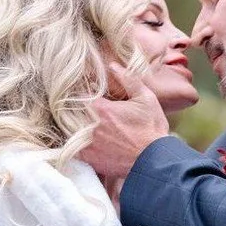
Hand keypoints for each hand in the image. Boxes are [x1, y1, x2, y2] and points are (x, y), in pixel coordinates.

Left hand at [81, 63, 169, 179]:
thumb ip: (128, 79)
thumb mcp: (146, 98)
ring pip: (70, 130)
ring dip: (74, 126)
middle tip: (84, 111)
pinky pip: (73, 149)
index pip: (79, 95)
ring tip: (85, 126)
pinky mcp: (90, 159)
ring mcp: (88, 144)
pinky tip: (86, 141)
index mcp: (101, 108)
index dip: (82, 94)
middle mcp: (90, 126)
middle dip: (76, 111)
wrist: (156, 160)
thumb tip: (112, 65)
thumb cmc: (152, 129)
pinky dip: (76, 144)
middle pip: (71, 113)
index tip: (88, 95)